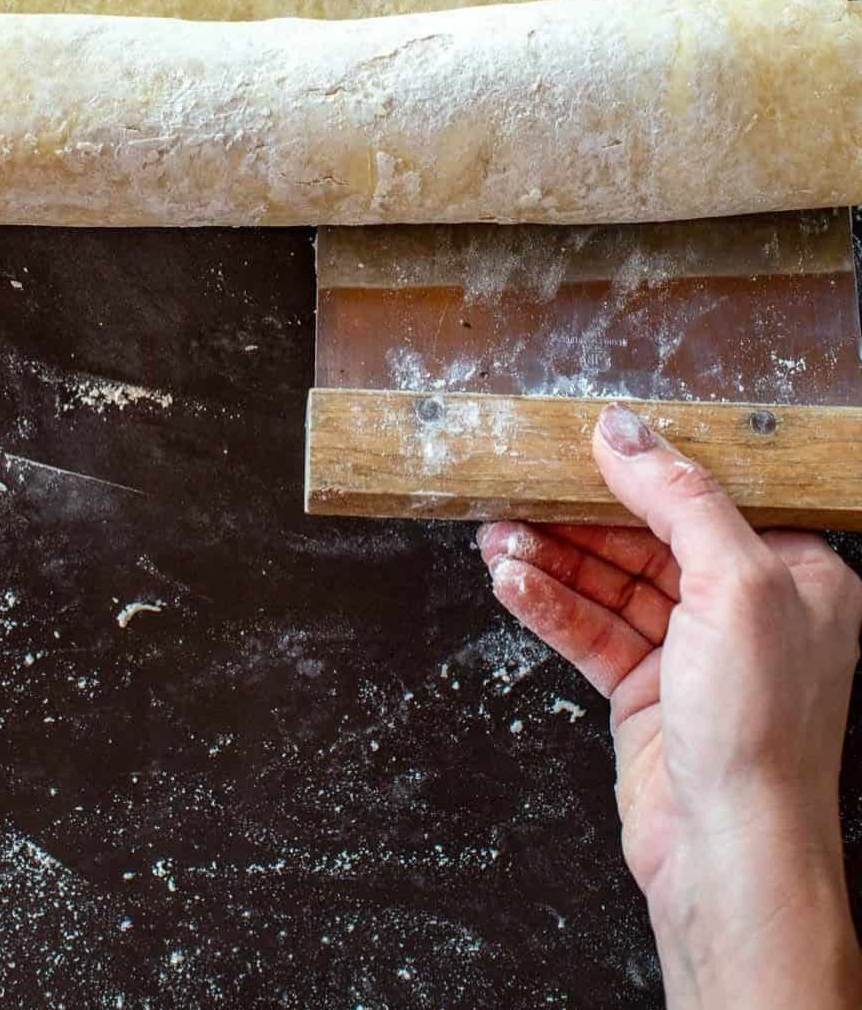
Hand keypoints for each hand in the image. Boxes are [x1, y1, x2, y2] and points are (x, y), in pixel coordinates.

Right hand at [477, 403, 861, 1009]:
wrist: (728, 858)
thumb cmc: (761, 734)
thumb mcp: (733, 585)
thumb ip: (678, 498)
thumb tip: (624, 433)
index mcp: (795, 576)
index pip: (708, 497)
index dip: (644, 468)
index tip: (585, 441)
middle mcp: (747, 611)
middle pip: (647, 538)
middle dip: (578, 519)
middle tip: (518, 492)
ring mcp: (693, 655)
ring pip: (609, 585)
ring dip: (550, 560)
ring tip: (496, 539)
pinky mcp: (647, 694)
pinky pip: (590, 631)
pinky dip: (548, 606)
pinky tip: (512, 584)